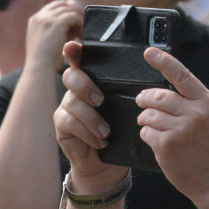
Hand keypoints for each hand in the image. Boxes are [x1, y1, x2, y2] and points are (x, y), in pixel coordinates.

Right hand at [25, 0, 82, 74]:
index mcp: (34, 20)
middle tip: (79, 28)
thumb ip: (51, 31)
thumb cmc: (44, 62)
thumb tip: (68, 27)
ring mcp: (47, 19)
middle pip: (62, 5)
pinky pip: (73, 16)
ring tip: (80, 34)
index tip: (73, 25)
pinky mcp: (56, 23)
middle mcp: (39, 17)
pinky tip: (80, 35)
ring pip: (68, 10)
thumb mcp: (44, 42)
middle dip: (72, 14)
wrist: (39, 69)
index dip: (65, 13)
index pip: (53, 7)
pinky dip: (80, 23)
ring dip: (77, 20)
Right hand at [53, 41, 129, 192]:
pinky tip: (99, 141)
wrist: (106, 163)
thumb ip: (126, 94)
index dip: (74, 51)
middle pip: (71, 76)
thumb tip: (146, 83)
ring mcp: (66, 106)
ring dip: (90, 117)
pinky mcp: (62, 124)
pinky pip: (69, 122)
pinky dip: (86, 132)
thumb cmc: (119, 132)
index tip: (73, 45)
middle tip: (101, 100)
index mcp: (93, 81)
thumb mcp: (126, 111)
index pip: (80, 60)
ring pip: (71, 102)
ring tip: (105, 131)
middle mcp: (77, 90)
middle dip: (85, 86)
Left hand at [136, 47, 208, 208]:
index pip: (181, 75)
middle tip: (141, 103)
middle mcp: (195, 113)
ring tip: (152, 129)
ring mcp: (181, 129)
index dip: (163, 61)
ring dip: (145, 121)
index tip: (148, 52)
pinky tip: (157, 144)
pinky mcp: (167, 145)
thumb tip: (162, 91)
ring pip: (149, 115)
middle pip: (158, 96)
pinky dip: (147, 136)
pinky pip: (146, 133)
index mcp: (207, 102)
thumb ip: (191, 103)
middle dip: (145, 99)